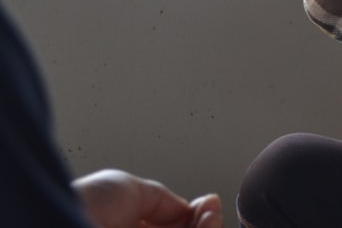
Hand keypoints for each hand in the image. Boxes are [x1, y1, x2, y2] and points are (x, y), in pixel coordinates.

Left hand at [73, 169, 222, 227]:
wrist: (60, 221)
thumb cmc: (80, 205)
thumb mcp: (128, 188)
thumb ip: (163, 200)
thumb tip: (191, 209)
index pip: (173, 227)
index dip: (196, 216)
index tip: (208, 205)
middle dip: (206, 224)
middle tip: (211, 212)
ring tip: (209, 217)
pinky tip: (202, 225)